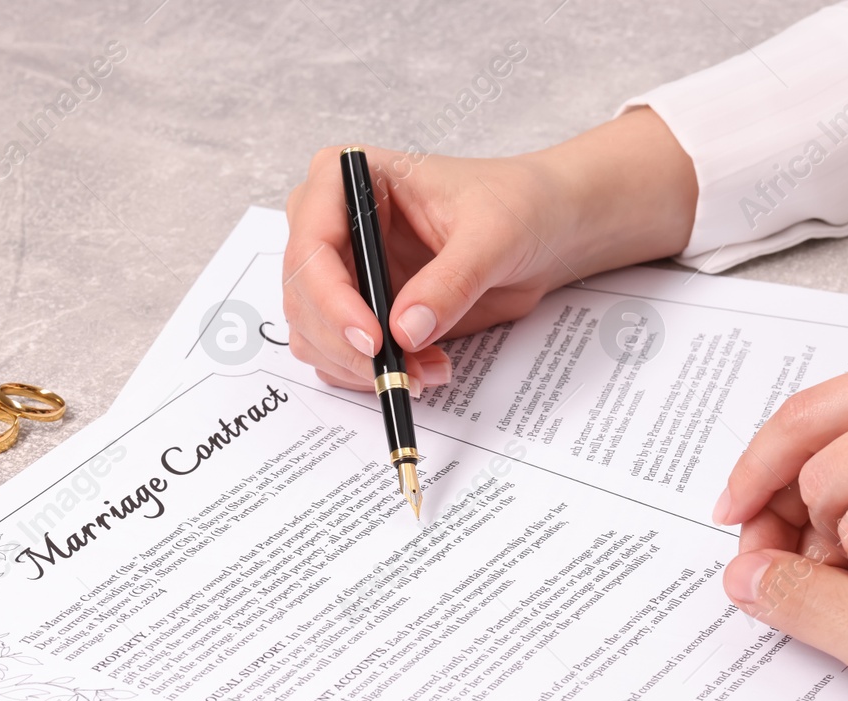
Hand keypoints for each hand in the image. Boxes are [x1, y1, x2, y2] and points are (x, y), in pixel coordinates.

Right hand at [282, 107, 696, 393]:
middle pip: (303, 298)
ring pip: (314, 335)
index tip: (373, 339)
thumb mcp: (493, 235)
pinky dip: (373, 375)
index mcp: (348, 178)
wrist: (544, 230)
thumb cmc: (517, 205)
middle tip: (400, 371)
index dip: (332, 298)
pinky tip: (422, 370)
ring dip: (362, 367)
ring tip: (427, 370)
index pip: (311, 244)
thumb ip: (450, 281)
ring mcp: (343, 271)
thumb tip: (406, 331)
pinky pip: (341, 356)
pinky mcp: (361, 311)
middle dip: (349, 346)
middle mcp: (333, 224)